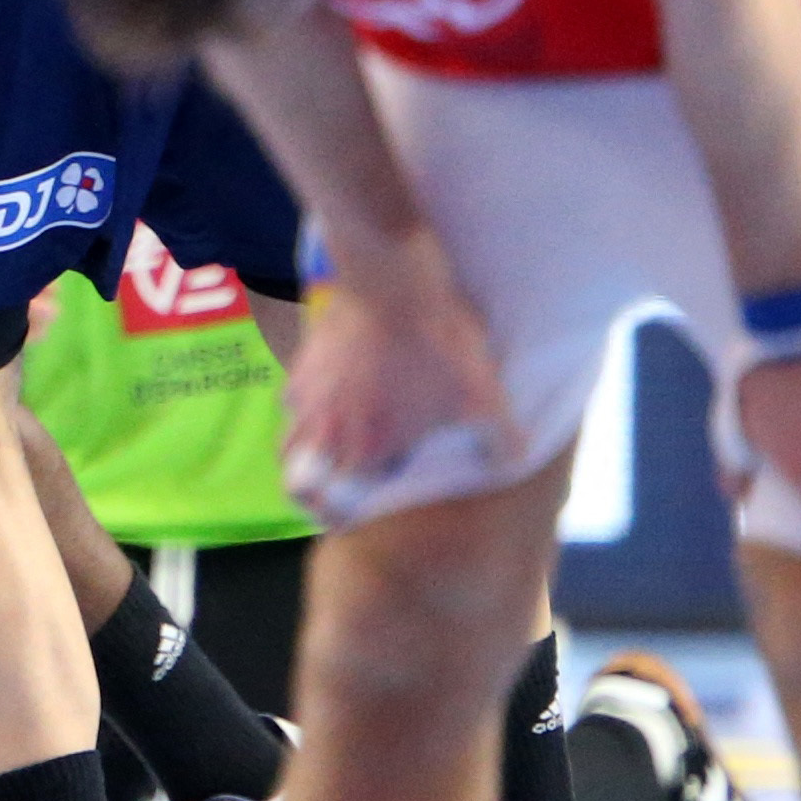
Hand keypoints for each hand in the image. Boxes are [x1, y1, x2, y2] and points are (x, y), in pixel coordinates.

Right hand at [277, 266, 523, 523]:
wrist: (392, 279)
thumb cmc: (437, 343)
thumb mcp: (484, 395)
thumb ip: (501, 440)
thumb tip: (514, 461)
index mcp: (366, 451)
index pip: (334, 507)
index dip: (340, 518)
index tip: (348, 520)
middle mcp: (326, 431)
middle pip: (297, 482)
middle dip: (311, 494)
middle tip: (328, 493)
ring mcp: (306, 396)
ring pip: (287, 441)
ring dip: (303, 453)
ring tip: (326, 449)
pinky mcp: (300, 363)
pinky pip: (292, 399)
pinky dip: (305, 407)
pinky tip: (329, 397)